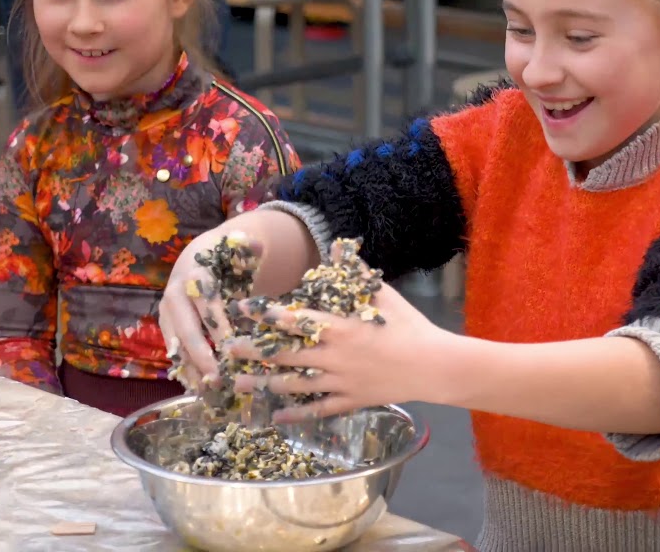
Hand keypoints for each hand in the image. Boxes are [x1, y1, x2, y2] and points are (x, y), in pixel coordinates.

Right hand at [159, 224, 259, 388]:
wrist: (195, 259)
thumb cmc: (222, 257)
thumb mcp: (235, 248)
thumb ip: (248, 247)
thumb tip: (257, 244)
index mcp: (194, 274)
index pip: (205, 301)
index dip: (217, 324)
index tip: (231, 346)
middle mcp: (175, 294)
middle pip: (185, 327)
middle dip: (200, 353)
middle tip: (218, 376)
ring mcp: (167, 313)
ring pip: (175, 343)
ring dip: (189, 368)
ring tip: (206, 391)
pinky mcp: (167, 328)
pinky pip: (173, 350)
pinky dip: (184, 369)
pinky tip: (196, 389)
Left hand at [226, 281, 453, 422]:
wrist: (434, 366)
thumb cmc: (409, 326)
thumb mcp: (382, 294)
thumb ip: (355, 272)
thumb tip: (338, 243)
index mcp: (338, 328)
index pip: (293, 319)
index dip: (265, 314)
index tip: (241, 308)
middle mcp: (332, 357)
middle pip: (283, 355)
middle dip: (252, 352)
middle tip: (226, 350)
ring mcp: (339, 382)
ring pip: (293, 385)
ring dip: (263, 385)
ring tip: (238, 384)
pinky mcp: (350, 400)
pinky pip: (317, 409)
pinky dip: (296, 414)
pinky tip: (276, 417)